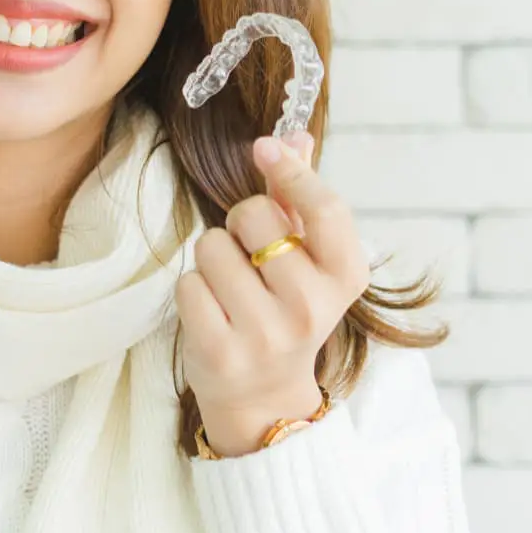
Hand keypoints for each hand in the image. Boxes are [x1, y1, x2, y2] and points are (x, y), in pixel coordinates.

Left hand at [174, 129, 371, 456]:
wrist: (265, 398)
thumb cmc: (286, 312)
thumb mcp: (309, 261)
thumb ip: (301, 198)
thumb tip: (296, 135)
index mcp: (344, 279)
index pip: (326, 209)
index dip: (292, 171)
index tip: (265, 148)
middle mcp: (310, 308)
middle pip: (253, 216)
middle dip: (240, 224)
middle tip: (250, 257)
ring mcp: (265, 334)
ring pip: (212, 247)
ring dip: (212, 259)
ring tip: (231, 289)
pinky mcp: (219, 352)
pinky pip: (187, 283)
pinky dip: (192, 290)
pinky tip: (212, 311)